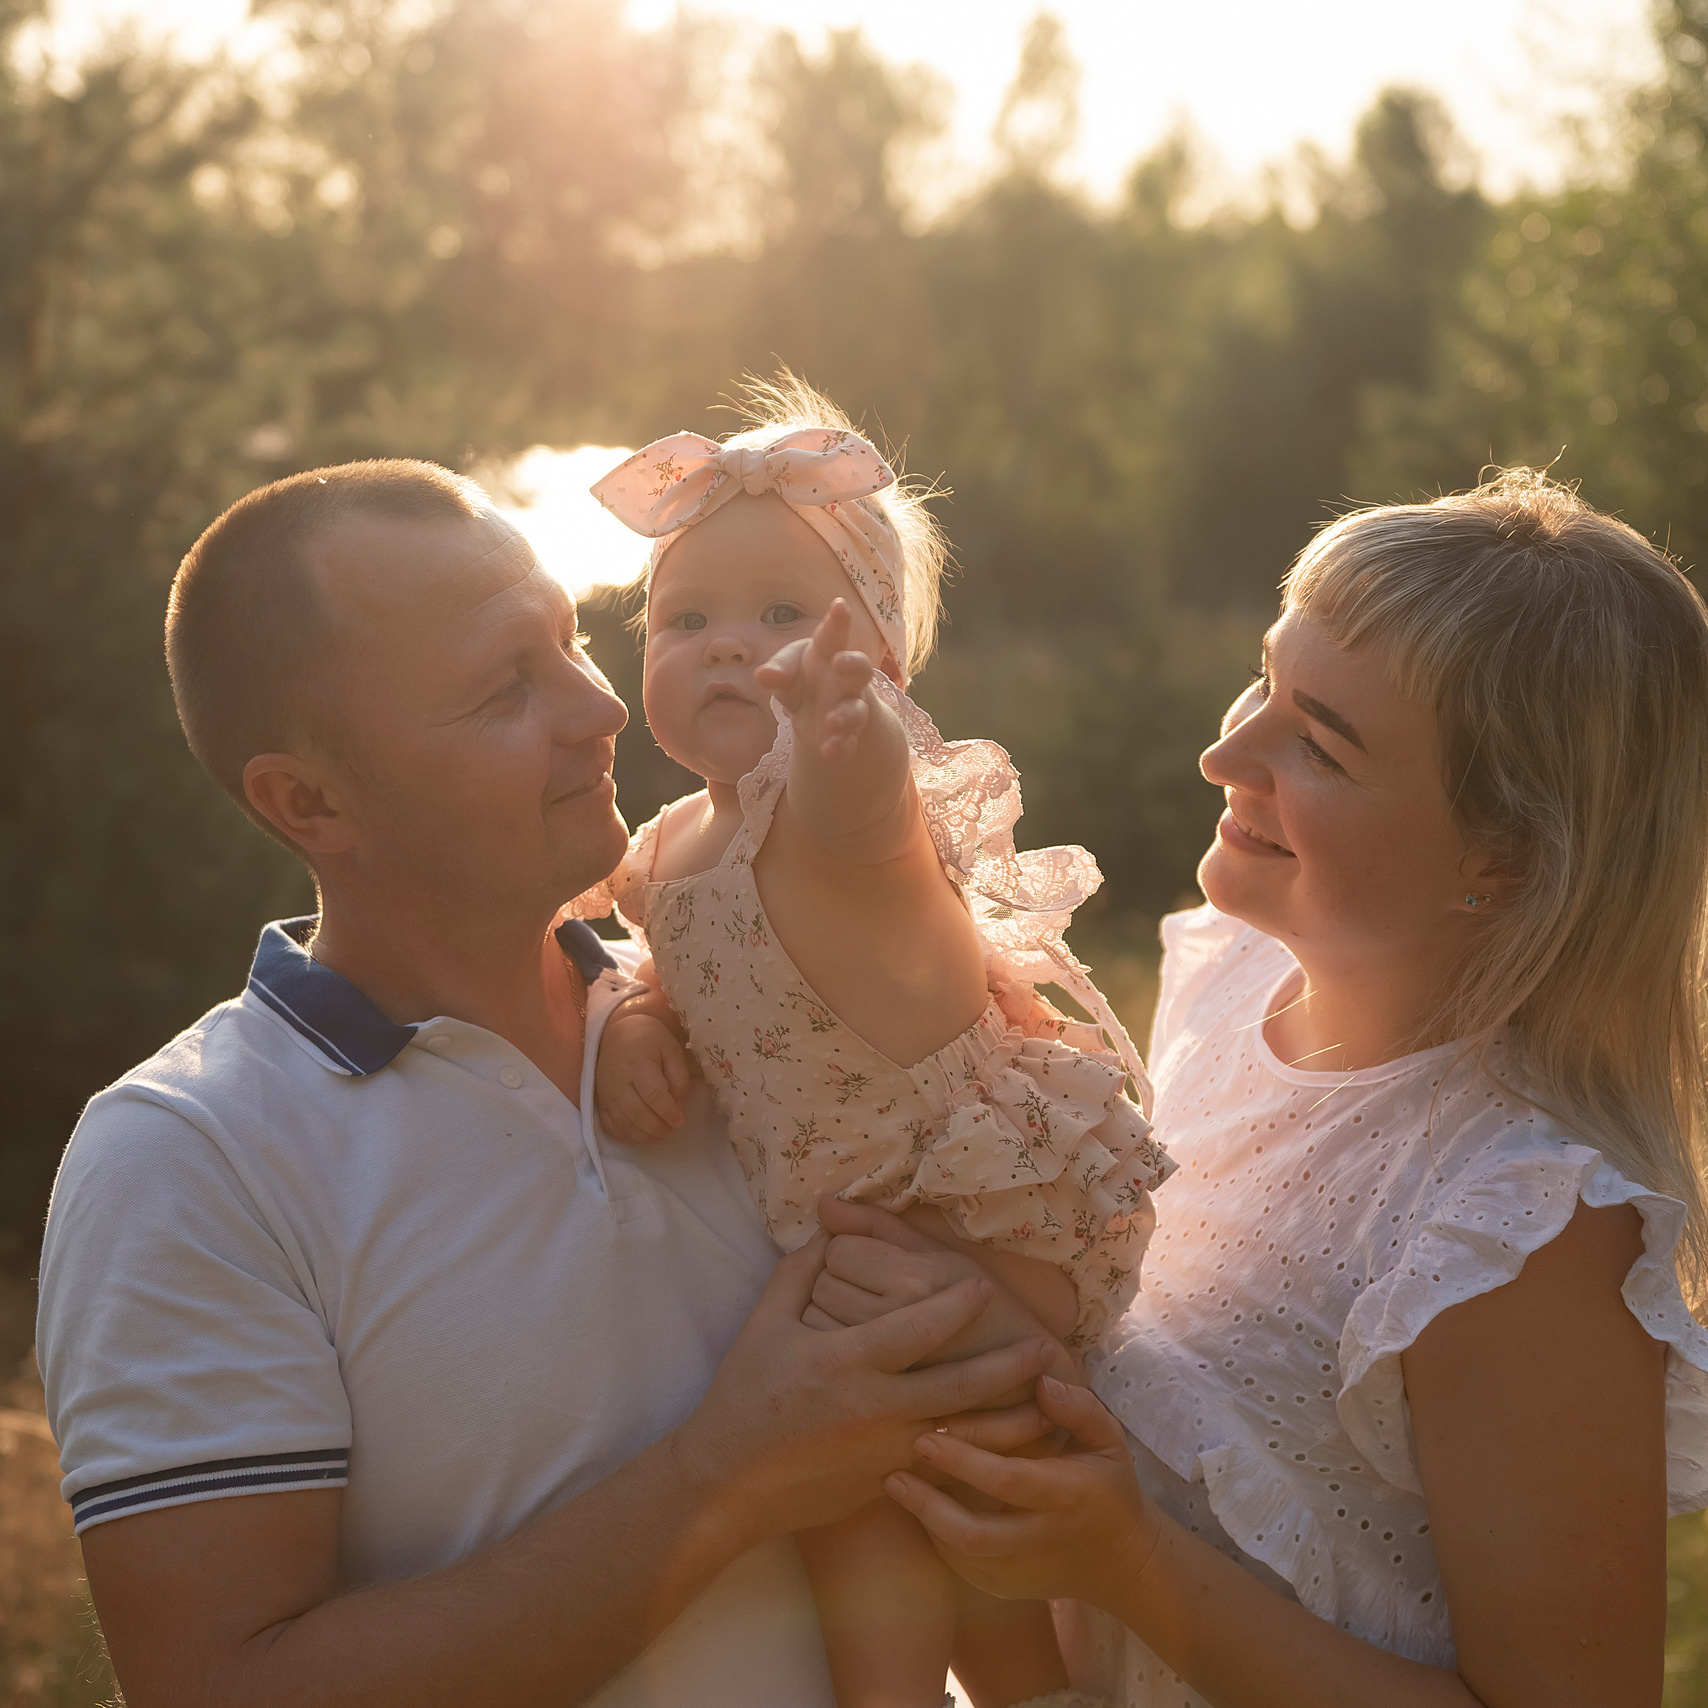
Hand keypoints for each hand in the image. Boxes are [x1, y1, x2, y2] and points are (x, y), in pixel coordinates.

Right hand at [595, 1009, 691, 1142]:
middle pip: (636, 1112)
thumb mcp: (672, 1051)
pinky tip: (643, 1135)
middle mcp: (618, 1080)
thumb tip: (678, 1109)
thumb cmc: (650, 1041)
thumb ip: (679, 1079)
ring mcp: (606, 1093)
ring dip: (644, 1136)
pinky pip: (609, 1126)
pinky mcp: (600, 1101)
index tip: (680, 1121)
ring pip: (623, 1124)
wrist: (618, 1033)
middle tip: (673, 1130)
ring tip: (662, 1136)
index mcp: (638, 1063)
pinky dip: (627, 1136)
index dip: (668, 1111)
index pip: (653, 1093)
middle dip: (658, 1127)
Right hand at [671, 1233, 1059, 1545]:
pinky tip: (1012, 1444)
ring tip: (1049, 1399)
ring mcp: (886, 1452)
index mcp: (846, 1362)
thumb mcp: (765, 1323)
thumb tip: (829, 1231)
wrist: (728, 1482)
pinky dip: (983, 1453)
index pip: (916, 1327)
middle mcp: (875, 1408)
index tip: (984, 1285)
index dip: (955, 1305)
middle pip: (959, 1386)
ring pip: (965, 1434)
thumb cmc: (745, 1396)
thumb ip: (799, 1272)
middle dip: (1007, 1366)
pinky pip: (947, 1465)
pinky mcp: (889, 1482)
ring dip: (1010, 1418)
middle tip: (1044, 1346)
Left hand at [754, 599, 874, 760]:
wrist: (823, 715)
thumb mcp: (788, 673)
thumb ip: (778, 671)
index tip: (839, 606)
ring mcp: (850, 706)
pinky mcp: (848, 735)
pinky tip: (831, 753)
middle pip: (859, 668)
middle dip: (852, 664)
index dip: (837, 622)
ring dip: (845, 716)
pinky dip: (841, 746)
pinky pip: (849, 741)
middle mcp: (845, 678)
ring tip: (831, 723)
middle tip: (839, 663)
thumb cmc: (803, 680)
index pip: (833, 635)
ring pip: (855, 709)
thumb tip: (761, 675)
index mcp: (828, 653)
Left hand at [807, 1197, 1081, 1387]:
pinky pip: (825, 1365)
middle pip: (823, 1283)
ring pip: (817, 1321)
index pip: (840, 1249)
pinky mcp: (874, 1406)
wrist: (1028, 1385)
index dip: (847, 1250)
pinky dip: (830, 1351)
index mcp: (914, 1282)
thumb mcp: (943, 1259)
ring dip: (826, 1314)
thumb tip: (823, 1204)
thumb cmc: (986, 1312)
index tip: (864, 1260)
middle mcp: (893, 1325)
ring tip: (859, 1318)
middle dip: (833, 1280)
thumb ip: (880, 1228)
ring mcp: (879, 1371)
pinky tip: (854, 1353)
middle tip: (858, 1288)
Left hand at [884, 1375, 1160, 1606]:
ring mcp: (1019, 1572)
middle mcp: (1041, 1540)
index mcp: (1067, 1495)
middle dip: (927, 1504)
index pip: (1008, 1480)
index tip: (925, 1434)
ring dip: (923, 1521)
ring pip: (959, 1557)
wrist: (1118, 1562)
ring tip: (895, 1482)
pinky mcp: (1002, 1589)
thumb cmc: (1106, 1483)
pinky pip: (958, 1567)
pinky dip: (934, 1537)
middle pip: (974, 1534)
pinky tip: (916, 1505)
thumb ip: (1078, 1408)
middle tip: (892, 1470)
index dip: (964, 1461)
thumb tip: (1039, 1380)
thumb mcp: (1108, 1439)